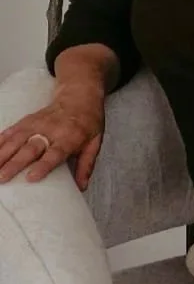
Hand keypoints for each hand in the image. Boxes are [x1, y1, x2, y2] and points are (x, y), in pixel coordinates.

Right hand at [0, 75, 105, 189]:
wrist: (80, 96)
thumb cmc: (88, 122)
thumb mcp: (95, 142)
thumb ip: (86, 165)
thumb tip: (81, 187)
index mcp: (70, 137)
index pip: (55, 153)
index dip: (43, 165)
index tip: (31, 177)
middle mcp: (51, 130)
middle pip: (31, 148)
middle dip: (15, 163)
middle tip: (2, 177)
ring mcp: (36, 124)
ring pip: (16, 139)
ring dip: (2, 154)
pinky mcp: (27, 120)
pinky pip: (11, 131)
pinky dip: (0, 140)